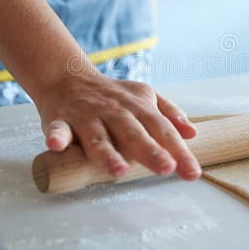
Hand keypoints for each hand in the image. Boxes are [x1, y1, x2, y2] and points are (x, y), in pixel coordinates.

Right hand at [35, 70, 200, 180]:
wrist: (68, 76)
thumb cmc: (112, 95)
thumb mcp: (145, 97)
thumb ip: (168, 114)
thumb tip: (192, 132)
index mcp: (138, 108)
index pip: (162, 130)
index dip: (178, 152)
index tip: (192, 173)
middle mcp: (115, 112)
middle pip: (134, 133)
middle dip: (150, 151)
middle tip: (166, 168)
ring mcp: (87, 116)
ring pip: (97, 137)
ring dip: (107, 153)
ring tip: (118, 170)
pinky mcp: (60, 119)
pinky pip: (58, 129)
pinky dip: (56, 137)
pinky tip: (56, 146)